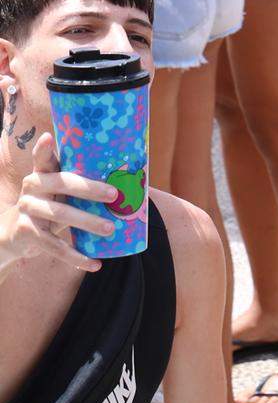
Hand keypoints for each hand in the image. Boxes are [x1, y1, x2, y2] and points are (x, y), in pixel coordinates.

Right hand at [0, 133, 114, 274]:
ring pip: (60, 215)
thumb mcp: (61, 193)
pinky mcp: (27, 232)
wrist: (17, 235)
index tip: (48, 138)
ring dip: (87, 222)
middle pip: (61, 184)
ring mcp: (27, 210)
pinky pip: (54, 245)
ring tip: (110, 229)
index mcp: (42, 174)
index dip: (44, 149)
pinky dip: (76, 257)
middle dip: (89, 189)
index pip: (42, 158)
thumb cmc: (51, 207)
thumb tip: (136, 180)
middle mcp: (32, 188)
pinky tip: (95, 264)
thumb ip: (82, 183)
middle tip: (114, 195)